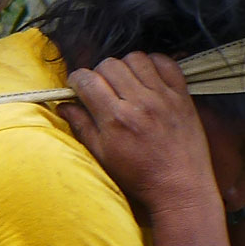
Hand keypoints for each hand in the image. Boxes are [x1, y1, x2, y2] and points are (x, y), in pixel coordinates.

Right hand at [62, 53, 219, 219]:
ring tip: (124, 82)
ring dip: (125, 66)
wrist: (180, 187)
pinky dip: (154, 64)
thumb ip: (82, 126)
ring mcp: (163, 96)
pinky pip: (166, 63)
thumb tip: (62, 106)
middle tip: (101, 88)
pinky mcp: (181, 96)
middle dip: (98, 72)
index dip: (76, 80)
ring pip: (136, 58)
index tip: (77, 86)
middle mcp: (140, 102)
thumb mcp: (102, 156)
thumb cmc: (139, 176)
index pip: (88, 80)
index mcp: (116, 118)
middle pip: (109, 64)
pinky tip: (147, 78)